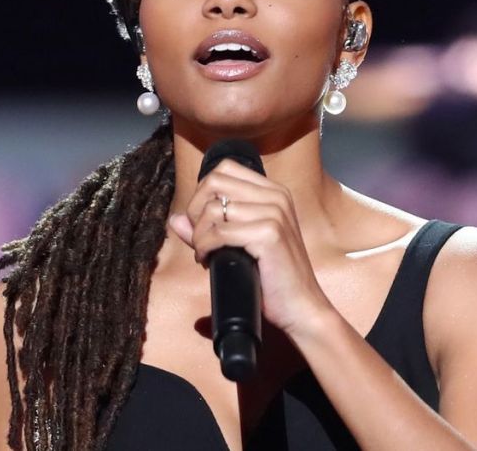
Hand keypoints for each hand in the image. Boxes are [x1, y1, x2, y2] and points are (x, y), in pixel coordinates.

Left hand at [167, 158, 333, 336]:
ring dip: (199, 235)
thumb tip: (175, 220)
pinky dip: (205, 247)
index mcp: (274, 192)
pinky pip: (219, 233)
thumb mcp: (241, 245)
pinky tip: (209, 261)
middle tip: (199, 238)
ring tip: (205, 254)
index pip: (224, 168)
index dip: (203, 192)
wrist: (301, 307)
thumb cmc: (271, 277)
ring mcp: (275, 213)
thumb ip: (209, 229)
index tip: (203, 221)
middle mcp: (276, 197)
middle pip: (214, 182)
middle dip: (196, 210)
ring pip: (212, 209)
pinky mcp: (269, 234)